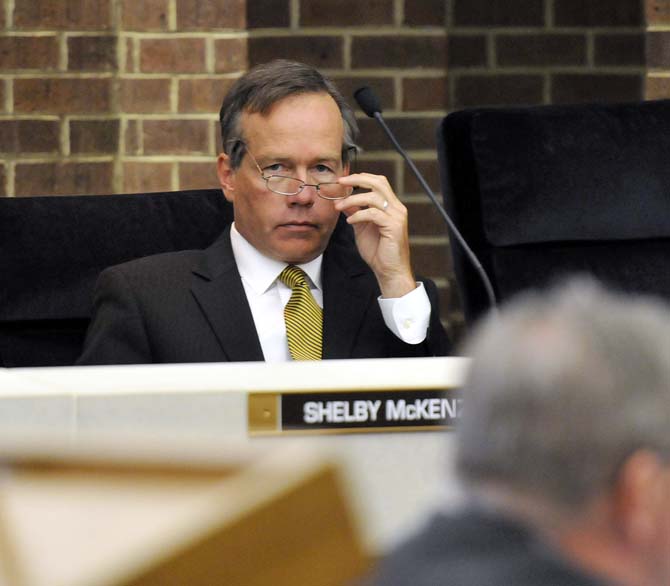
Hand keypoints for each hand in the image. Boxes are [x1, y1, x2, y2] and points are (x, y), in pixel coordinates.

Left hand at [335, 173, 415, 297]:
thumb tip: (343, 202)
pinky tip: (350, 222)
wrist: (390, 272)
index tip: (342, 180)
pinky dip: (359, 215)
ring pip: (374, 197)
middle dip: (357, 179)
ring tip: (339, 207)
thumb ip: (355, 213)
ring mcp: (397, 216)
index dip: (360, 178)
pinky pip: (373, 214)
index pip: (378, 182)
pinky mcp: (394, 227)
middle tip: (340, 182)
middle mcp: (396, 208)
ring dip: (353, 200)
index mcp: (391, 206)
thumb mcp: (362, 229)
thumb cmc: (378, 252)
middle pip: (379, 182)